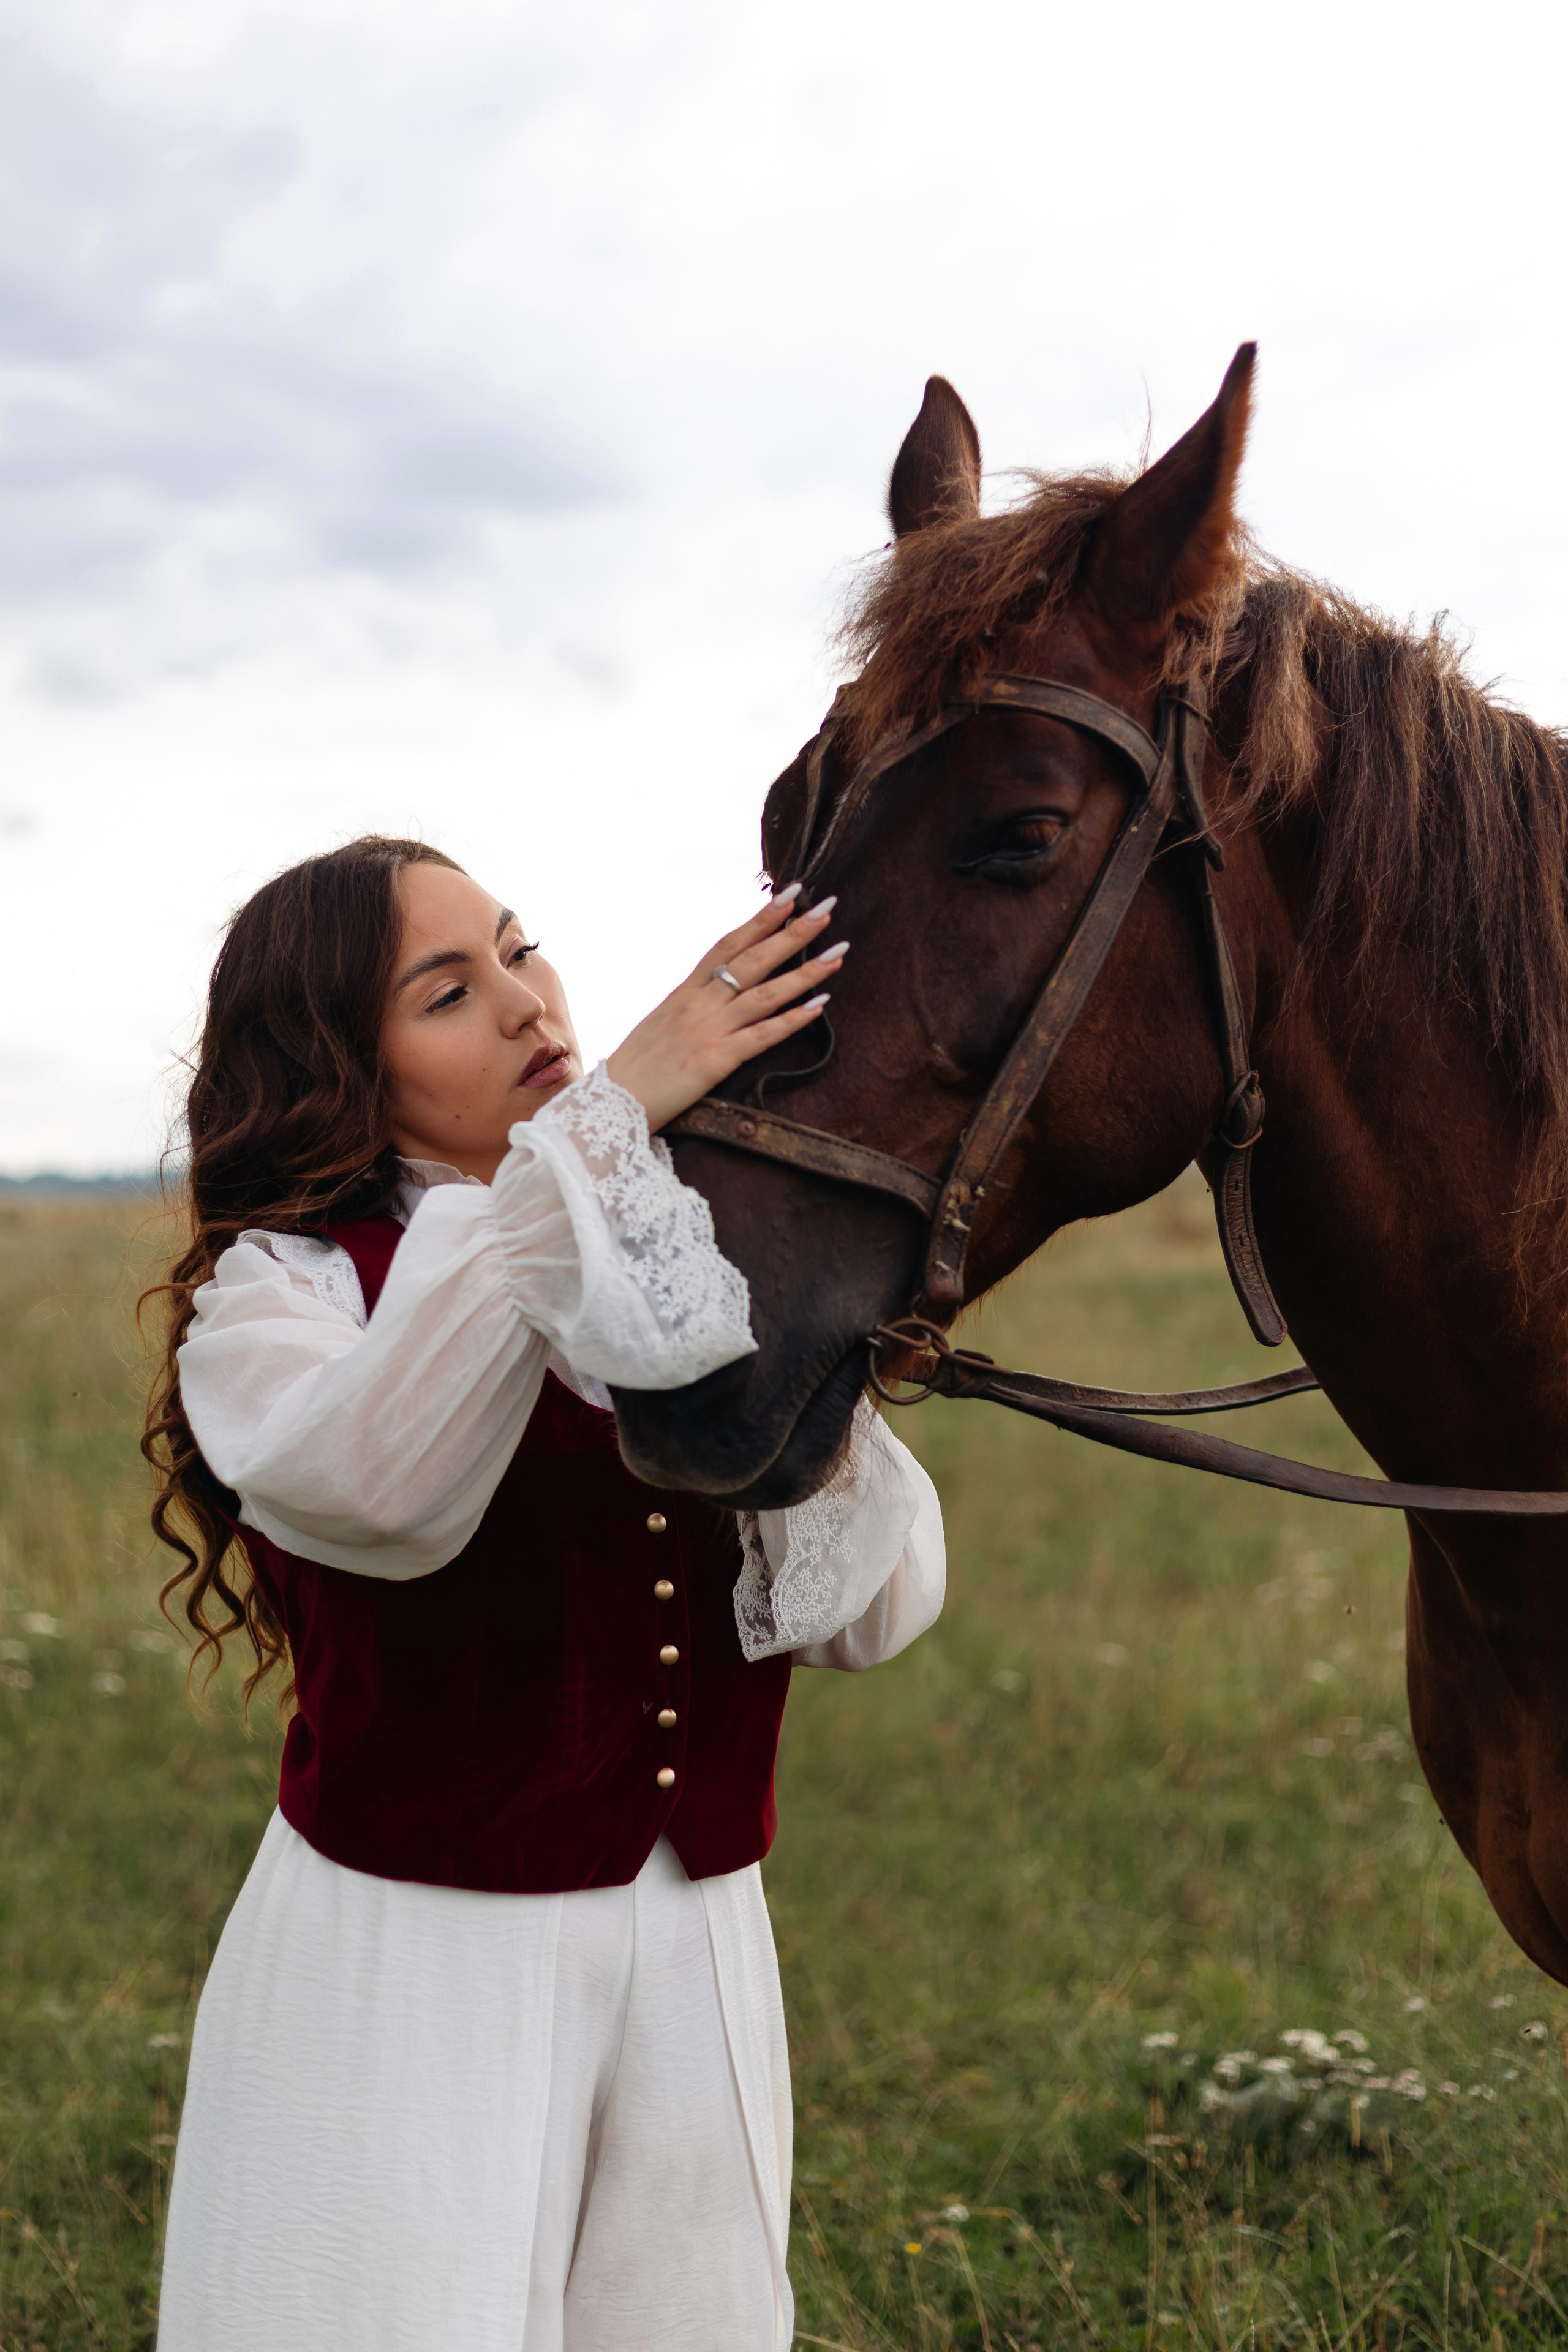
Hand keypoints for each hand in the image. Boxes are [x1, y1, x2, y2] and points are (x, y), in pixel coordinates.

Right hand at [605, 885, 848, 1131]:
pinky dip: (792, 1020)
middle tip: (827, 905)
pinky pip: (761, 1036)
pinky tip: (820, 1005)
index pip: (728, 944)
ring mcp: (708, 1030)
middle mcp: (699, 1003)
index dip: (760, 918)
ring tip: (839, 952)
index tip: (790, 894)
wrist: (610, 1102)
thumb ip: (689, 1004)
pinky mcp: (715, 1061)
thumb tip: (713, 990)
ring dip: (805, 971)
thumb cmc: (636, 1067)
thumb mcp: (660, 1023)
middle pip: (753, 959)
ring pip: (765, 993)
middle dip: (793, 931)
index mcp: (685, 992)